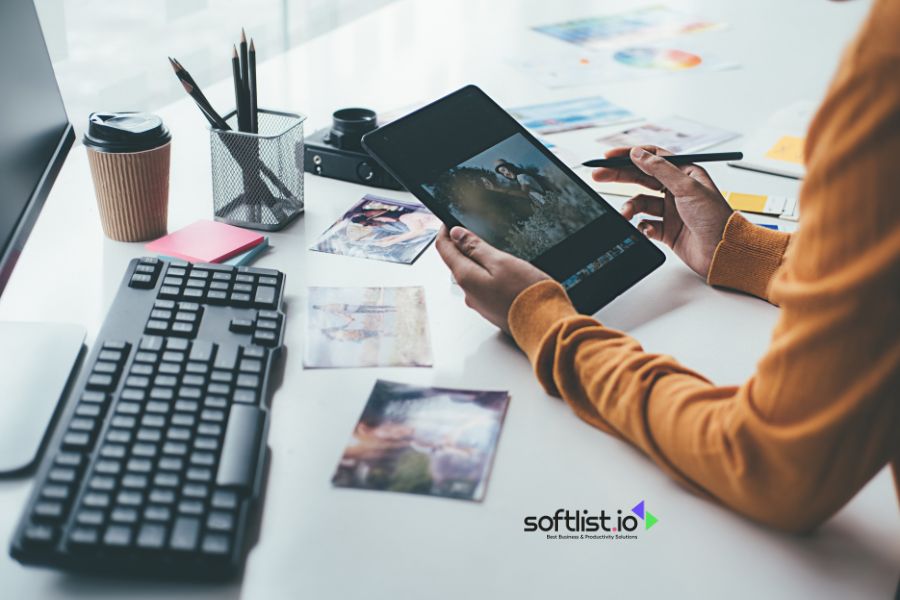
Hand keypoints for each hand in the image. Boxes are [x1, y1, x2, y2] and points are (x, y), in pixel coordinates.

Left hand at [435, 226, 550, 332]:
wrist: (544, 325)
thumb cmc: (526, 293)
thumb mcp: (501, 261)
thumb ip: (476, 248)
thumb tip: (455, 234)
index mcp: (466, 277)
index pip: (444, 249)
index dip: (445, 232)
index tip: (449, 222)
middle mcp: (468, 293)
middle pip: (457, 263)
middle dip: (461, 247)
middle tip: (473, 232)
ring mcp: (480, 304)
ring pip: (472, 276)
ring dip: (477, 262)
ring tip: (493, 251)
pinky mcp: (492, 310)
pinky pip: (484, 288)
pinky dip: (489, 276)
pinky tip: (505, 273)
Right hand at [592, 145, 732, 277]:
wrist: (724, 252)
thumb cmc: (716, 219)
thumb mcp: (687, 188)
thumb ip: (660, 169)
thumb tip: (638, 154)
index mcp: (685, 173)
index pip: (652, 157)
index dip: (629, 155)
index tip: (609, 156)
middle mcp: (677, 190)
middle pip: (641, 178)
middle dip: (619, 176)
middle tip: (598, 175)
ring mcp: (670, 210)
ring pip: (640, 203)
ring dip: (631, 208)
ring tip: (625, 214)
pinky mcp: (666, 230)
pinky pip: (644, 224)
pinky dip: (641, 227)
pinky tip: (645, 230)